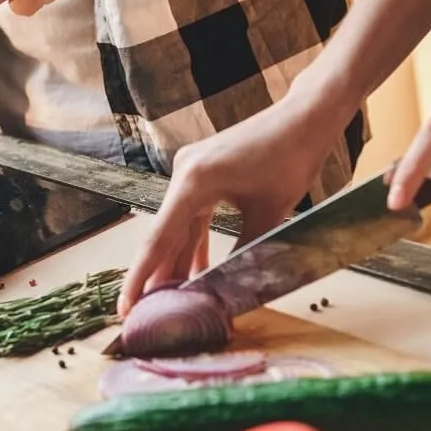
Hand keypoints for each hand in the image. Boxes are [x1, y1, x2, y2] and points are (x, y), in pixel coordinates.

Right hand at [118, 87, 356, 315]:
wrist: (305, 117)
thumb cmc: (292, 158)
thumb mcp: (269, 214)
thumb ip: (244, 253)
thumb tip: (225, 291)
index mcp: (194, 182)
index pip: (159, 239)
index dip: (140, 278)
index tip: (125, 307)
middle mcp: (183, 173)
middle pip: (164, 235)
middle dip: (158, 275)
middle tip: (147, 313)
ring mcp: (191, 172)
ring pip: (178, 227)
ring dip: (178, 261)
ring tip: (171, 299)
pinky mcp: (203, 173)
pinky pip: (192, 215)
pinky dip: (194, 242)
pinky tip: (197, 271)